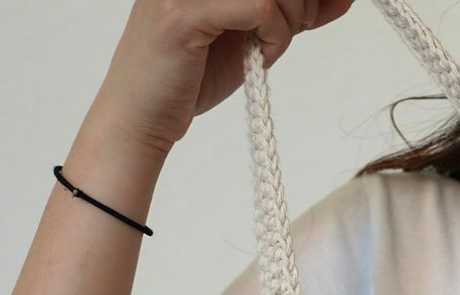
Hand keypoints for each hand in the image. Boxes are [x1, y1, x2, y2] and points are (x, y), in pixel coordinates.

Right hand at [97, 0, 356, 158]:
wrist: (140, 120)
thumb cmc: (191, 78)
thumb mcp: (253, 36)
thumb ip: (293, 12)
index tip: (319, 7)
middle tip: (298, 26)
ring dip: (290, 18)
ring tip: (271, 47)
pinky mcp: (184, 13)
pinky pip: (259, 6)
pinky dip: (275, 34)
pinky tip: (261, 56)